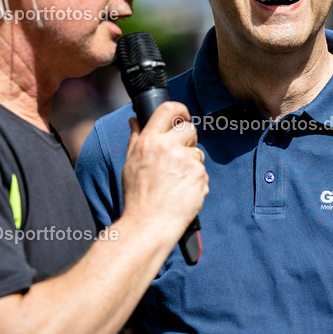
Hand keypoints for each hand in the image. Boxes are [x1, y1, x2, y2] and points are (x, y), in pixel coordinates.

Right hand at [121, 102, 207, 241]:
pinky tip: (183, 192)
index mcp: (149, 141)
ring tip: (176, 182)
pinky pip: (202, 171)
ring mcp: (185, 160)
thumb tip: (135, 120)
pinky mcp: (198, 175)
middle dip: (188, 140)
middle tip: (180, 157)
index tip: (183, 115)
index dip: (179, 109)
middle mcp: (167, 146)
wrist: (149, 224)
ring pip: (197, 153)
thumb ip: (136, 139)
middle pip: (189, 129)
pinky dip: (196, 181)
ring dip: (191, 164)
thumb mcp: (130, 163)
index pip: (168, 109)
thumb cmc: (137, 197)